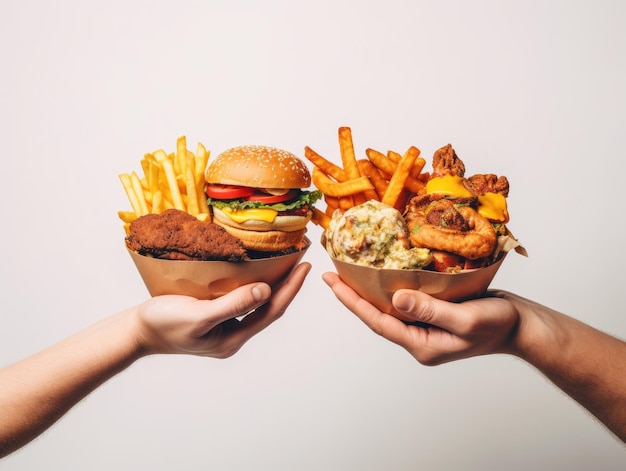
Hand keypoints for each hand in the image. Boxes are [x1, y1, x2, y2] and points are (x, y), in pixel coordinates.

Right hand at [135, 262, 310, 357]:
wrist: (135, 332)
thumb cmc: (162, 324)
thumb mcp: (198, 315)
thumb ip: (232, 304)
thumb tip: (265, 291)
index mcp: (232, 339)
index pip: (271, 311)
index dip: (290, 288)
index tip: (305, 266)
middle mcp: (232, 336)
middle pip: (268, 309)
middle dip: (287, 285)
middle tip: (301, 260)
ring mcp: (224, 328)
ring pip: (256, 305)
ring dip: (272, 284)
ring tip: (286, 263)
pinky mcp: (214, 319)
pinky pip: (241, 301)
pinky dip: (252, 285)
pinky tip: (256, 271)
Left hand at [322, 272, 518, 364]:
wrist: (522, 325)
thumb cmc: (499, 324)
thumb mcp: (465, 319)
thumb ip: (429, 311)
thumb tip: (395, 299)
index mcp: (421, 345)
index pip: (378, 322)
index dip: (352, 302)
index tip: (332, 281)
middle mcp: (419, 338)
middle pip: (378, 315)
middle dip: (354, 295)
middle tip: (332, 273)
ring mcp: (426, 327)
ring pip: (390, 308)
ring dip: (370, 290)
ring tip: (350, 271)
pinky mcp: (434, 314)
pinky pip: (407, 301)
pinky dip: (392, 287)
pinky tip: (384, 273)